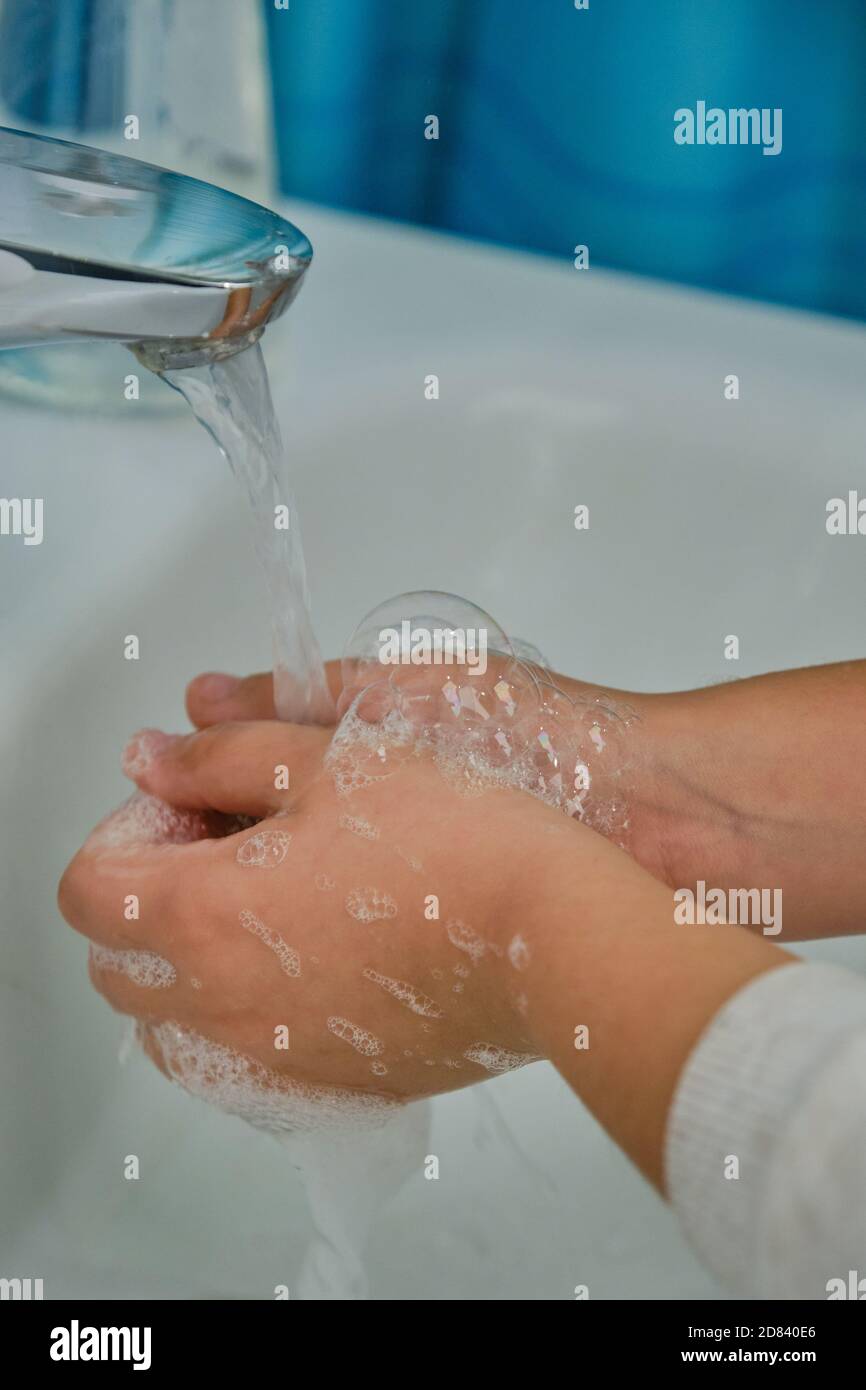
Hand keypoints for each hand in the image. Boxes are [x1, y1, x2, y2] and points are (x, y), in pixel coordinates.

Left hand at [58, 709, 559, 1103]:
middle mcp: (223, 1000)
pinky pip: (241, 1060)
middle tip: (224, 851)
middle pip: (114, 964)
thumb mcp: (326, 758)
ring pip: (170, 1026)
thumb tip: (150, 761)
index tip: (192, 810)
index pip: (89, 889)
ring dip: (183, 967)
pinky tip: (311, 962)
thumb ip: (218, 756)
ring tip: (263, 912)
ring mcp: (275, 1054)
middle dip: (144, 901)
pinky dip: (242, 1014)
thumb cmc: (451, 834)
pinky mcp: (329, 1082)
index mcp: (204, 912)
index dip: (127, 834)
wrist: (550, 932)